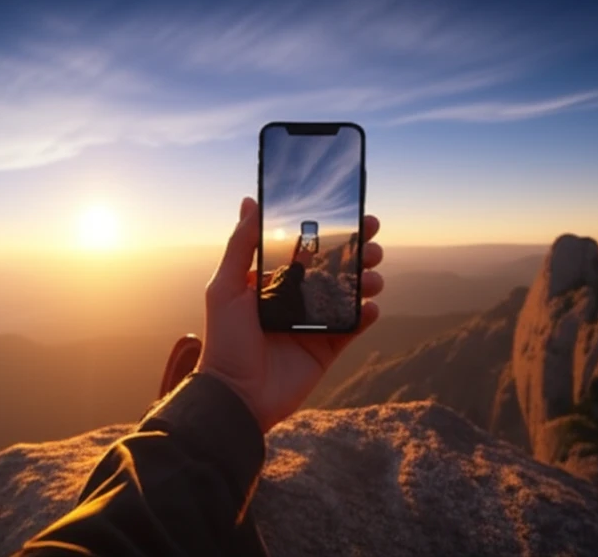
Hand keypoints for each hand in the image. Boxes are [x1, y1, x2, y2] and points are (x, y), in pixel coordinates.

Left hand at [197, 197, 383, 432]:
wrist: (236, 396)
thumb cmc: (224, 341)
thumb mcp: (225, 287)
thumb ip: (240, 244)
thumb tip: (250, 201)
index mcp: (272, 281)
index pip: (306, 249)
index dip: (329, 232)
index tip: (352, 214)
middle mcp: (295, 299)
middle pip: (334, 268)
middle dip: (357, 252)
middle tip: (373, 240)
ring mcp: (313, 324)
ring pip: (348, 294)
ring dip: (366, 280)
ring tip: (373, 276)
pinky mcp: (327, 348)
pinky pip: (353, 327)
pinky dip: (366, 315)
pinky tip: (370, 307)